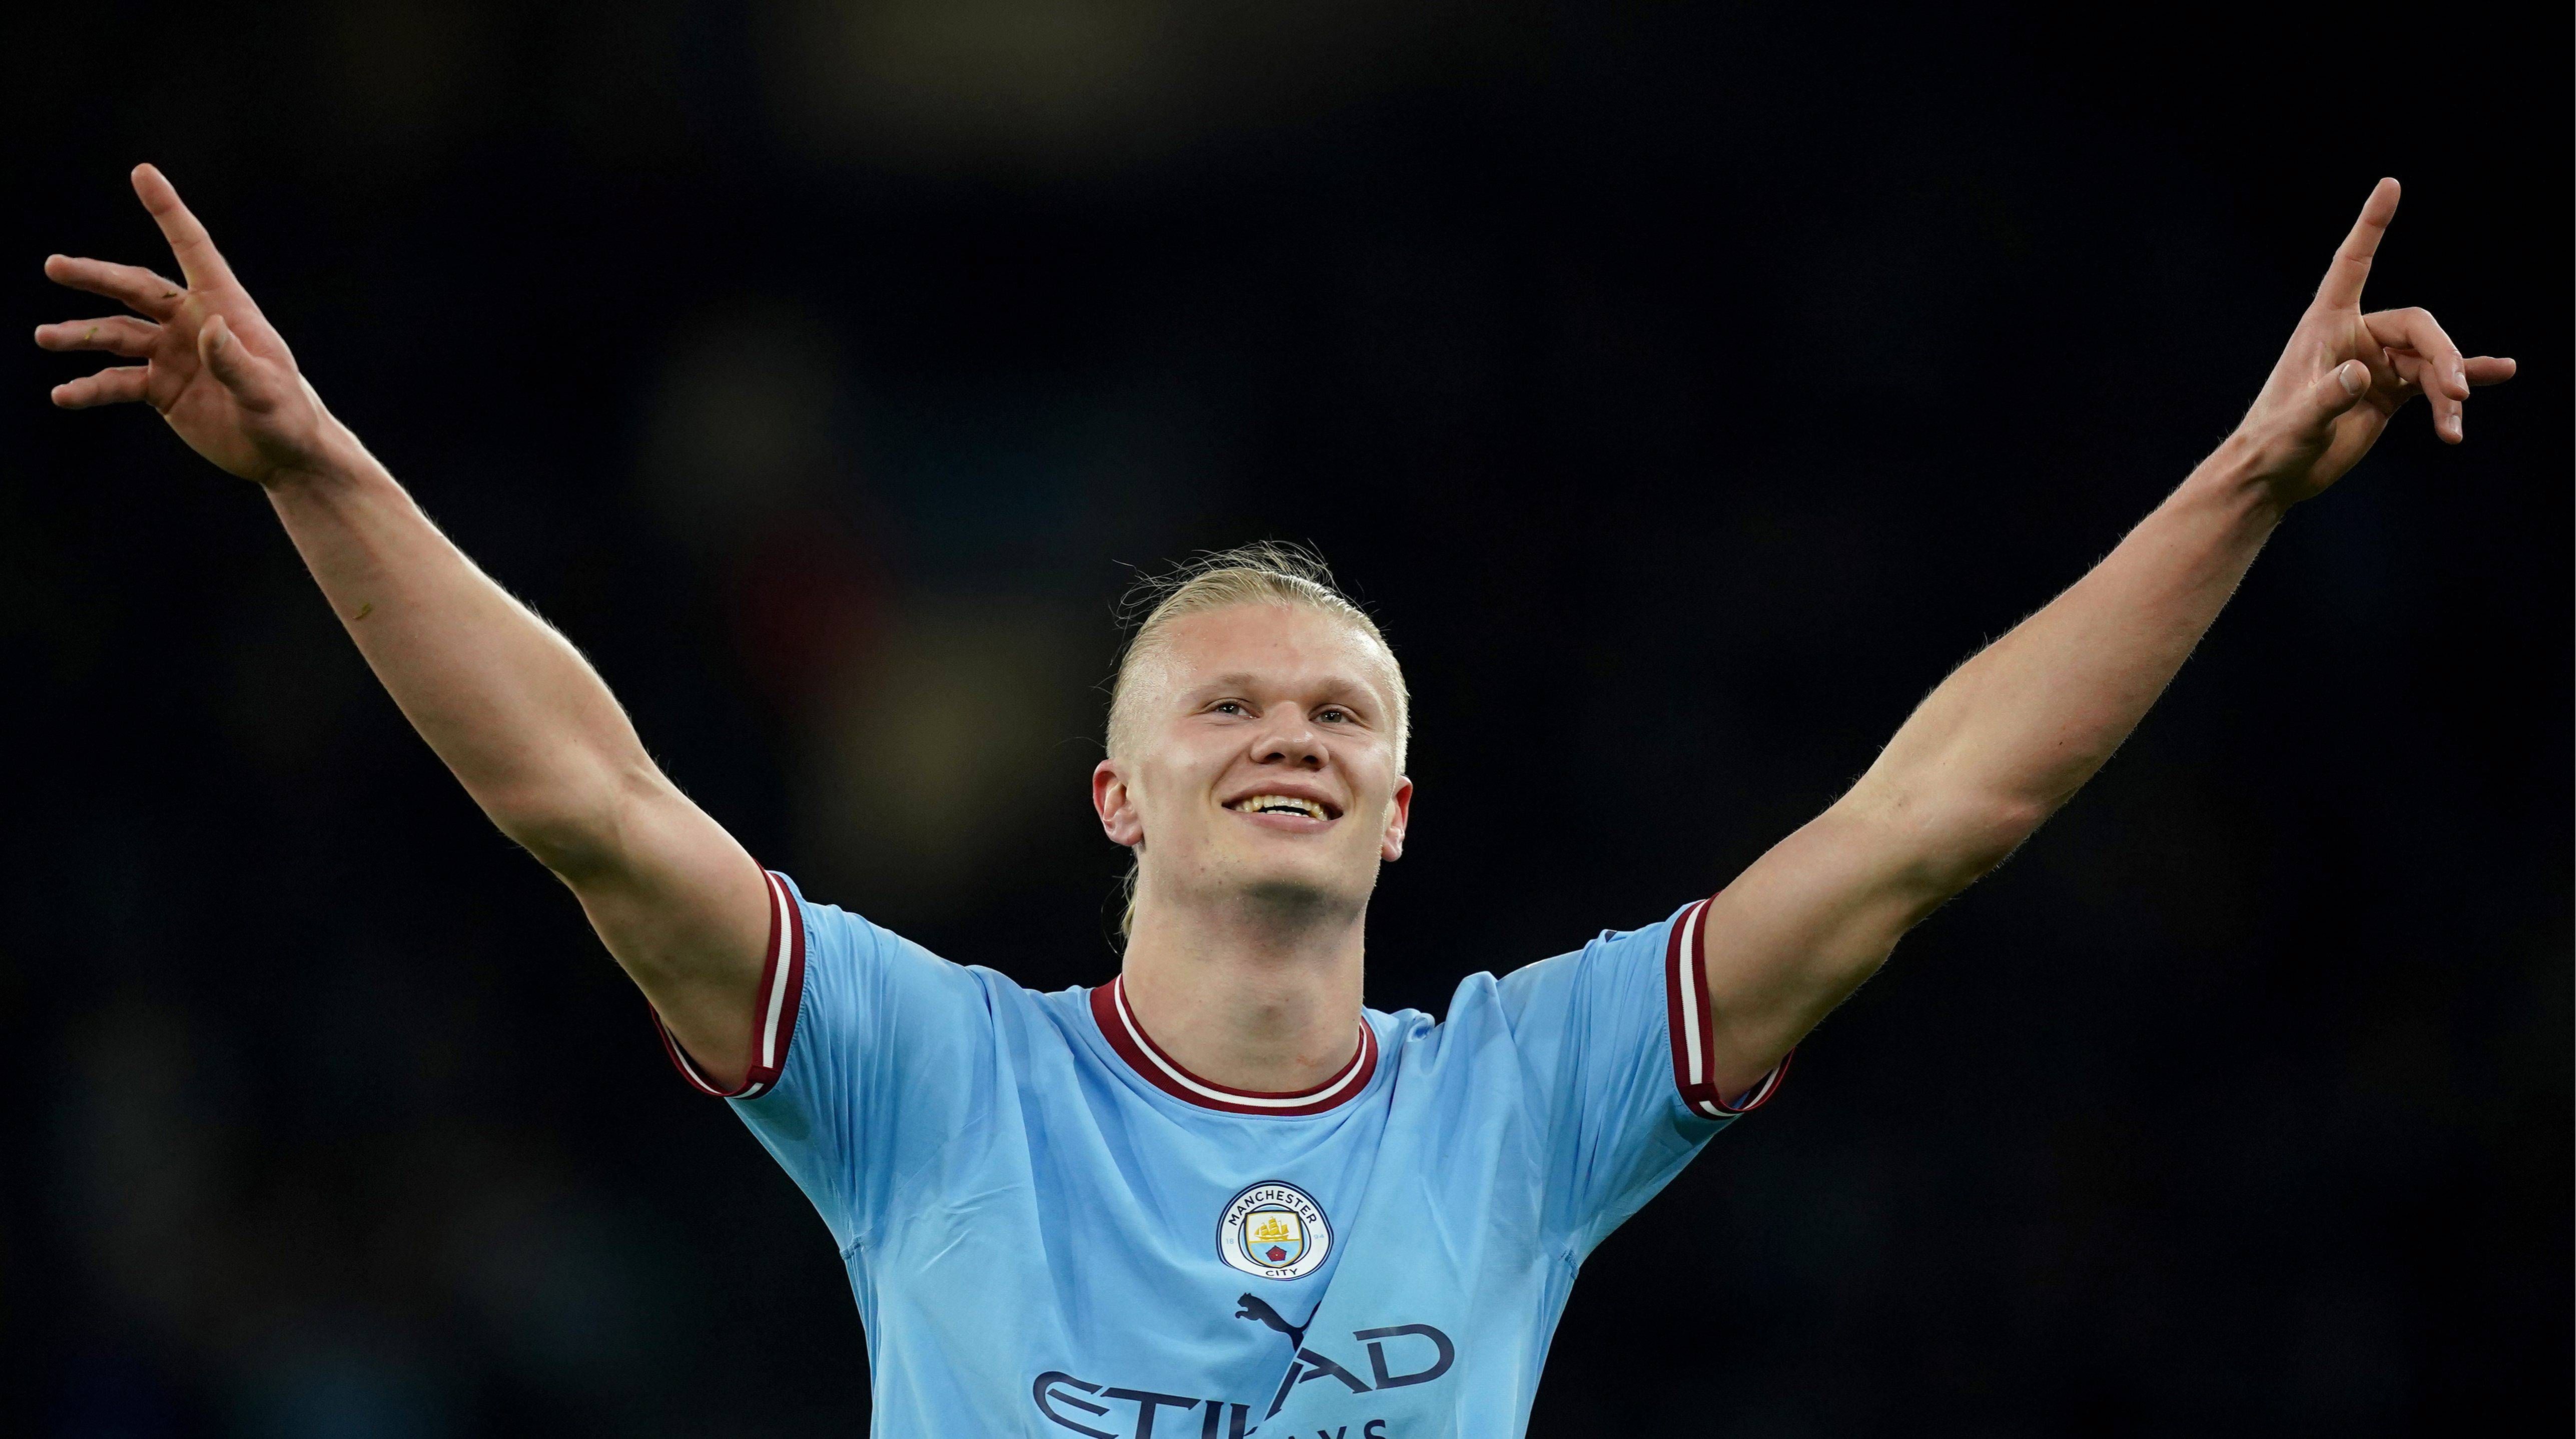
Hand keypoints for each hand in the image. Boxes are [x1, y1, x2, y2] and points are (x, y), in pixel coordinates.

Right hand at [37, 165, 337, 485]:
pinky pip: (116, 382)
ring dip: (80, 335)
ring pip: (117, 335)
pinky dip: (90, 388)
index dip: (168, 212)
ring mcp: (173, 355)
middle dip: (96, 277)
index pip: (194, 250)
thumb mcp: (267, 392)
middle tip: (55, 266)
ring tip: (44, 337)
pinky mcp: (160, 389)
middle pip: (136, 289)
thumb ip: (237, 364)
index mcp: (225, 309)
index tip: (143, 172)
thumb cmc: (287, 418)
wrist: (283, 456)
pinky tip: (64, 395)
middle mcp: (192, 324)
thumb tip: (210, 329)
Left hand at [2231, 178, 2514, 505]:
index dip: (2372, 225)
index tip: (2390, 185)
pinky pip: (2432, 381)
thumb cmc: (2274, 442)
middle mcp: (2355, 336)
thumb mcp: (2299, 422)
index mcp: (2326, 325)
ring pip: (2430, 360)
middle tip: (2455, 393)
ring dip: (2450, 388)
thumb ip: (2329, 397)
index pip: (2353, 263)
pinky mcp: (2388, 393)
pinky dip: (2458, 386)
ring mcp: (2376, 364)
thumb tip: (2363, 375)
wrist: (2275, 474)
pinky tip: (2499, 375)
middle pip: (2418, 328)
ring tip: (2456, 422)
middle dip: (2443, 357)